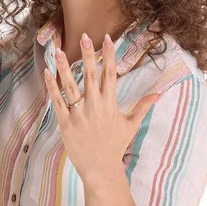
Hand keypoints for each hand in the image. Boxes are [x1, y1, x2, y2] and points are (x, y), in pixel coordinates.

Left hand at [44, 33, 159, 185]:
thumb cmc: (115, 146)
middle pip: (91, 75)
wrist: (101, 170)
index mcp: (110, 104)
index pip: (110, 74)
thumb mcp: (131, 125)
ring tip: (57, 50)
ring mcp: (80, 114)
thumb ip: (143, 106)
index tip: (107, 38)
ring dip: (64, 67)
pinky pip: (57, 102)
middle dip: (88, 54)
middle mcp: (95, 106)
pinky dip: (52, 87)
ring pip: (71, 86)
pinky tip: (47, 72)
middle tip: (84, 35)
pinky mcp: (66, 124)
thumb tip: (159, 93)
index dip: (108, 55)